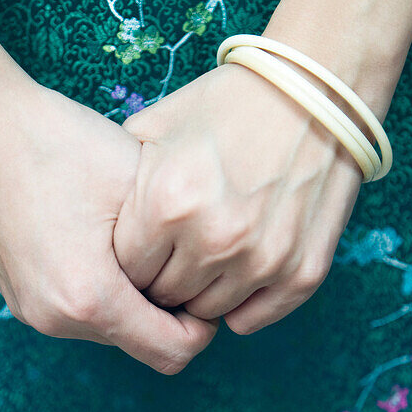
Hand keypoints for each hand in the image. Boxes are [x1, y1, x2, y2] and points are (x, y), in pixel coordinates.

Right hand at [0, 31, 218, 372]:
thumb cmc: (60, 144)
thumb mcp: (140, 189)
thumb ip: (179, 245)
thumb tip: (210, 273)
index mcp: (90, 299)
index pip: (174, 352)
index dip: (204, 323)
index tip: (208, 277)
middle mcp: (55, 318)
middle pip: (141, 343)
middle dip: (169, 310)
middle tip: (179, 252)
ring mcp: (31, 309)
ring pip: (110, 329)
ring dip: (135, 298)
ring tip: (140, 241)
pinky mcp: (18, 294)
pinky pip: (79, 311)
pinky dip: (104, 289)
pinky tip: (104, 239)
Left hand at [113, 58, 368, 334]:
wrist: (316, 93)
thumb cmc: (228, 105)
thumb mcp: (157, 127)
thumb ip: (121, 182)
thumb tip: (95, 227)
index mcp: (167, 202)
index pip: (125, 271)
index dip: (127, 260)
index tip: (138, 247)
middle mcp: (213, 238)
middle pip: (162, 296)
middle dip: (160, 279)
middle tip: (171, 253)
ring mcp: (262, 259)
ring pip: (207, 311)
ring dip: (200, 290)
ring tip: (204, 256)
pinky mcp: (302, 271)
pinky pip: (253, 318)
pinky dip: (241, 301)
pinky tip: (237, 269)